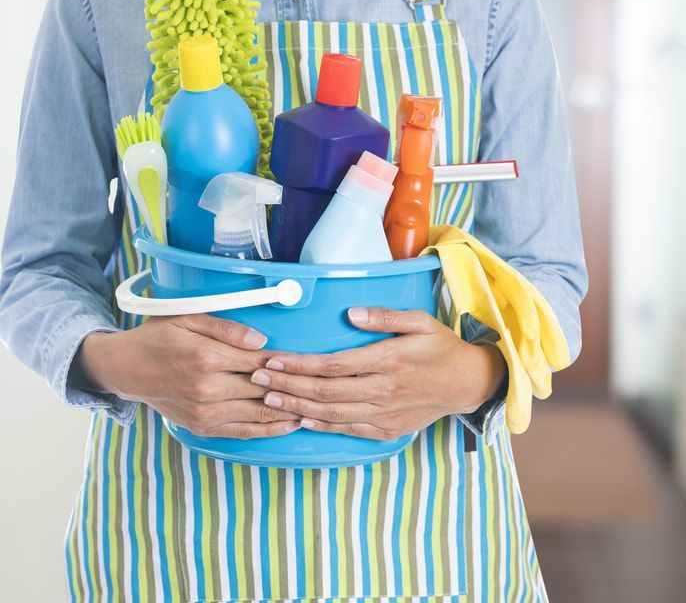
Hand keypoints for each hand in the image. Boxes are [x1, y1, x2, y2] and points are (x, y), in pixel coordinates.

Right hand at [77, 315, 299, 438]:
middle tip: (322, 385)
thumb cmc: (159, 338)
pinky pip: (243, 432)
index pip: (260, 361)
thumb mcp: (189, 319)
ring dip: (289, 412)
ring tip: (316, 406)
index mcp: (206, 358)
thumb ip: (227, 329)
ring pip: (258, 414)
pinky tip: (290, 424)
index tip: (307, 362)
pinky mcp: (202, 427)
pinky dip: (269, 430)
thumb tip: (261, 341)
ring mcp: (205, 412)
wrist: (127, 369)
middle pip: (263, 390)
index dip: (287, 362)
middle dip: (294, 388)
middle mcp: (207, 389)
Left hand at [250, 307, 505, 439]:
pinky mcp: (388, 429)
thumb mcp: (420, 321)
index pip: (333, 365)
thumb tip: (352, 314)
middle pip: (325, 391)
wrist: (468, 383)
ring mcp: (385, 413)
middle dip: (287, 385)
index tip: (274, 359)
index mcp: (388, 360)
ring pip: (332, 413)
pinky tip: (301, 419)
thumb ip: (385, 317)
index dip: (300, 364)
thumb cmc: (441, 348)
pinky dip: (323, 425)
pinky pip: (349, 429)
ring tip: (269, 399)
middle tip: (257, 378)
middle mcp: (383, 390)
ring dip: (297, 406)